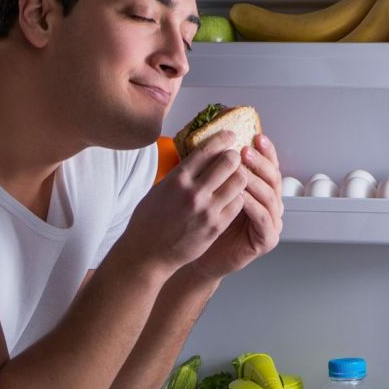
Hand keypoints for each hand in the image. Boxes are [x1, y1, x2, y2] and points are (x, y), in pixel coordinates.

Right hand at [116, 130, 247, 275]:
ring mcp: (207, 210)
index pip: (207, 149)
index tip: (230, 135)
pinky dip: (238, 197)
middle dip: (235, 156)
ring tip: (236, 178)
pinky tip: (233, 197)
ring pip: (239, 182)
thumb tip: (199, 159)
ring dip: (240, 176)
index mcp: (177, 179)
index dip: (222, 138)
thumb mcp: (159, 189)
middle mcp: (193, 192)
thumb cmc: (149, 221)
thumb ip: (180, 175)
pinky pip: (238, 204)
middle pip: (228, 162)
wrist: (148, 254)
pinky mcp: (216, 227)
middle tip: (235, 157)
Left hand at [189, 133, 282, 279]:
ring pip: (270, 196)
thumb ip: (217, 170)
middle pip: (272, 177)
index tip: (255, 135)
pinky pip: (263, 218)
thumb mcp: (209, 190)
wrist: (195, 256)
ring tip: (241, 168)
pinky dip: (253, 204)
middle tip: (245, 150)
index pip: (267, 166)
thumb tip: (213, 139)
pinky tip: (241, 195)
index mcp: (259, 190)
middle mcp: (269, 204)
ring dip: (256, 180)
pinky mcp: (266, 239)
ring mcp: (271, 222)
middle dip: (260, 162)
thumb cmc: (199, 223)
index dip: (264, 151)